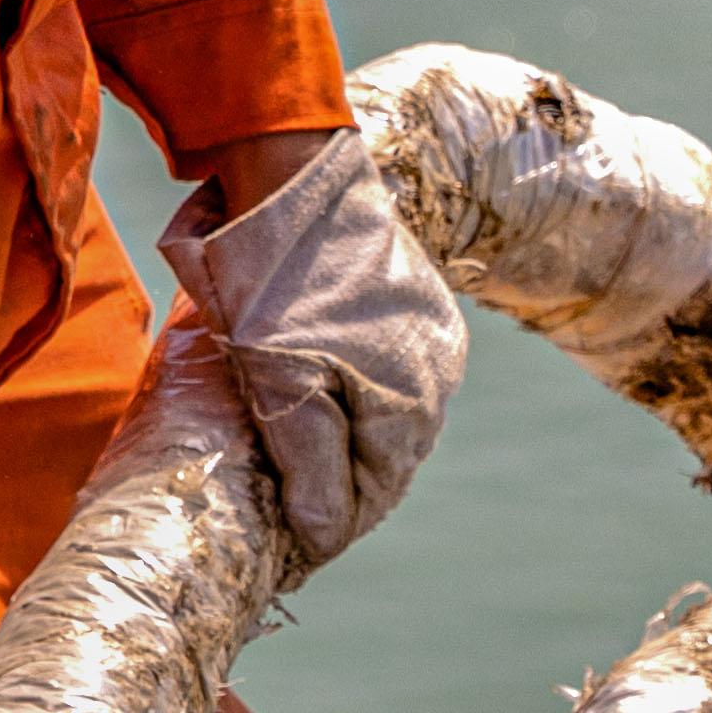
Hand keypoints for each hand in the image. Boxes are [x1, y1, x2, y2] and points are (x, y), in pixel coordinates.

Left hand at [168, 128, 465, 560]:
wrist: (289, 164)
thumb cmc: (276, 273)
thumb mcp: (280, 379)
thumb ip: (309, 465)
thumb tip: (326, 539)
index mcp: (411, 398)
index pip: (371, 495)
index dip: (325, 527)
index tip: (281, 548)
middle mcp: (436, 372)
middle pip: (382, 462)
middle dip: (333, 491)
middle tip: (276, 514)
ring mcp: (428, 335)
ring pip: (382, 421)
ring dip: (340, 448)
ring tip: (287, 464)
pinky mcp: (411, 306)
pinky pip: (384, 379)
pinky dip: (348, 403)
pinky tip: (312, 403)